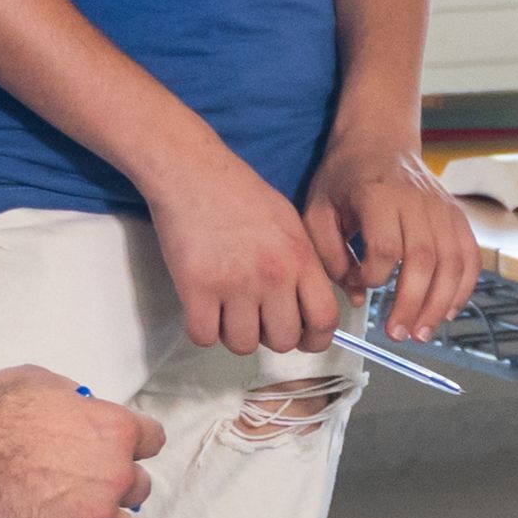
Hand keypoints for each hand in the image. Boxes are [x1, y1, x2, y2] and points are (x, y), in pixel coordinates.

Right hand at [0, 371, 156, 517]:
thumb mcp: (47, 384)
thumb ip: (77, 405)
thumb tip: (82, 412)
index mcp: (117, 432)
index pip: (153, 441)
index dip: (134, 446)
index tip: (121, 450)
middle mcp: (114, 478)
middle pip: (140, 488)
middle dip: (117, 486)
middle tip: (88, 484)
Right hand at [146, 165, 350, 355]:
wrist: (193, 172)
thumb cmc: (239, 193)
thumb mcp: (290, 223)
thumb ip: (303, 264)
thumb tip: (309, 304)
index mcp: (300, 258)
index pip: (324, 320)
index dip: (315, 339)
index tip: (303, 338)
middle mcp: (272, 276)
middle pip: (283, 341)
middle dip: (269, 337)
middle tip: (256, 318)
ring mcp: (234, 284)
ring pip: (242, 345)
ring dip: (234, 335)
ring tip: (226, 311)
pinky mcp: (196, 288)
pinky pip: (203, 336)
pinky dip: (202, 330)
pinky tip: (203, 309)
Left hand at [301, 137, 481, 337]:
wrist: (380, 138)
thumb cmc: (345, 176)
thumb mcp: (318, 208)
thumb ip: (329, 254)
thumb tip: (355, 295)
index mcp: (377, 195)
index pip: (384, 246)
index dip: (372, 275)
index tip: (358, 284)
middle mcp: (416, 201)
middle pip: (423, 259)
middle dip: (412, 302)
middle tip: (397, 334)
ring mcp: (442, 208)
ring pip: (452, 262)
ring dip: (439, 303)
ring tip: (421, 332)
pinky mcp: (457, 215)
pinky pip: (470, 256)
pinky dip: (464, 288)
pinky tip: (447, 311)